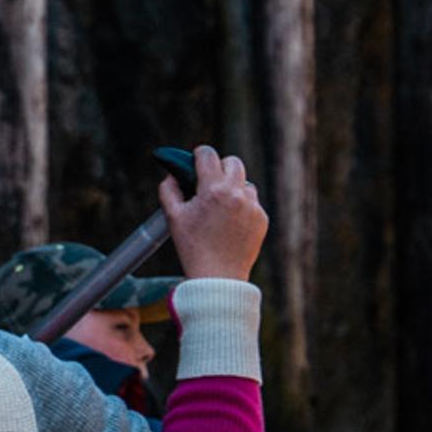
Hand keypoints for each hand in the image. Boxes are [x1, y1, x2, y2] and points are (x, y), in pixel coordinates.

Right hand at [164, 146, 269, 282]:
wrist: (218, 276)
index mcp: (214, 190)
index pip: (208, 155)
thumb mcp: (173, 217)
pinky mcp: (262, 219)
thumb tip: (172, 175)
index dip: (199, 154)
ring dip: (232, 188)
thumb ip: (169, 190)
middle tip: (209, 180)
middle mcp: (237, 194)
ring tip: (219, 207)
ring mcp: (253, 206)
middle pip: (233, 163)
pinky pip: (252, 203)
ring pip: (244, 183)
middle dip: (220, 167)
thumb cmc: (192, 247)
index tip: (196, 158)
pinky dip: (241, 206)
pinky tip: (229, 223)